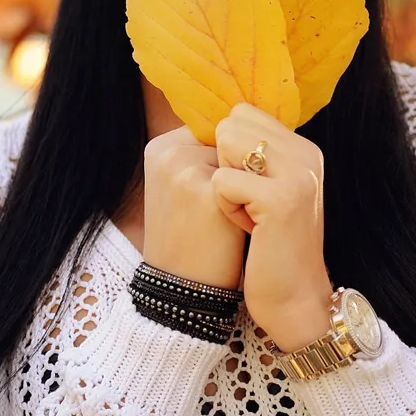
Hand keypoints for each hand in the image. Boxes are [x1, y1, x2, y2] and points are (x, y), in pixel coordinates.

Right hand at [141, 124, 246, 288]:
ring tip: (232, 216)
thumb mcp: (186, 186)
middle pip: (231, 140)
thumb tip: (254, 126)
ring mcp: (185, 169)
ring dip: (250, 182)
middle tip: (226, 207)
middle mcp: (169, 151)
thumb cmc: (193, 236)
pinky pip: (249, 180)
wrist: (186, 289)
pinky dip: (254, 201)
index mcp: (161, 146)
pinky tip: (242, 225)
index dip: (233, 159)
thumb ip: (208, 154)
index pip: (218, 131)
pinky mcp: (206, 191)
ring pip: (242, 158)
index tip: (231, 187)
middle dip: (242, 169)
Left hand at [212, 104, 334, 350]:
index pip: (243, 113)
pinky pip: (222, 182)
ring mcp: (297, 174)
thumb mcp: (270, 192)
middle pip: (231, 123)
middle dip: (223, 163)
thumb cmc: (271, 248)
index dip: (228, 150)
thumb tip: (214, 124)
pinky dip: (225, 208)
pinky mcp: (281, 199)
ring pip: (225, 144)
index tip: (249, 190)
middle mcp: (305, 154)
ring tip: (248, 214)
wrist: (295, 301)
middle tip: (247, 203)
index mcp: (303, 148)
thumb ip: (254, 156)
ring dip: (223, 183)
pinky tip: (249, 229)